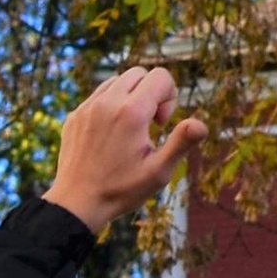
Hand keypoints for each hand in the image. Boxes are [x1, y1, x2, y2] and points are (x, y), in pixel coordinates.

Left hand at [43, 64, 204, 235]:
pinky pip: (98, 95)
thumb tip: (201, 125)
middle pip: (140, 73)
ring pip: (118, 80)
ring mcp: (87, 107)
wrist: (76, 204)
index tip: (161, 124)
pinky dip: (110, 105)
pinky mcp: (75, 115)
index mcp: (131, 112)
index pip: (161, 76)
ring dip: (130, 96)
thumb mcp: (158, 172)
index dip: (169, 97)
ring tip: (130, 128)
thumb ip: (181, 143)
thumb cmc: (121, 191)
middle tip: (149, 125)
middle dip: (151, 93)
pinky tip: (111, 133)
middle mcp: (107, 102)